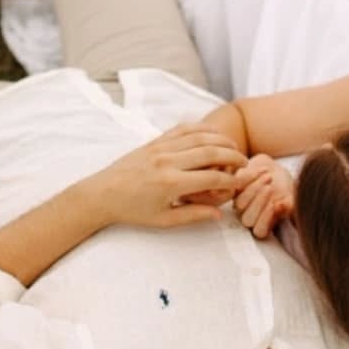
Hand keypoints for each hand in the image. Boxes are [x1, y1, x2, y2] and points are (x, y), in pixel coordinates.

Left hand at [88, 123, 246, 230]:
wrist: (103, 193)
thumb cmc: (132, 210)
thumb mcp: (163, 220)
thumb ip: (193, 215)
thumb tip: (220, 214)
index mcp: (170, 184)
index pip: (211, 178)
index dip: (230, 180)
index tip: (240, 184)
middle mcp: (167, 161)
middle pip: (210, 151)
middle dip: (233, 155)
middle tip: (245, 163)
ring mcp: (161, 148)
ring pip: (199, 136)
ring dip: (221, 139)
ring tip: (235, 147)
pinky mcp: (155, 141)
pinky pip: (182, 129)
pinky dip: (201, 128)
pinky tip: (214, 133)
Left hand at [232, 154, 295, 238]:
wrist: (273, 171)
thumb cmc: (284, 188)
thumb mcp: (290, 197)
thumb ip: (288, 205)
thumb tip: (283, 206)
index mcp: (263, 224)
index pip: (260, 231)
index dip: (266, 219)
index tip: (274, 204)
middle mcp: (248, 217)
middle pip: (247, 219)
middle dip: (259, 203)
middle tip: (270, 188)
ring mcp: (238, 203)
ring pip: (240, 203)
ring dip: (255, 188)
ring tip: (269, 176)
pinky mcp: (233, 187)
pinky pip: (237, 185)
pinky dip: (251, 176)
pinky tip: (263, 170)